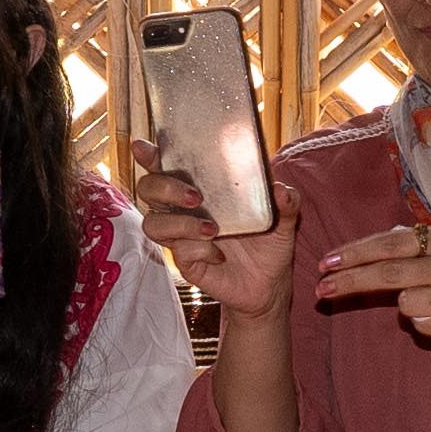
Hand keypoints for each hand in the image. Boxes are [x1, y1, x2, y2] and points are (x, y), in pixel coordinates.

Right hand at [131, 144, 299, 323]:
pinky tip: (220, 255)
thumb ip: (286, 201)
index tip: (145, 148)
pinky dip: (200, 250)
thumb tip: (281, 190)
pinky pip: (179, 252)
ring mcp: (181, 236)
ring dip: (180, 223)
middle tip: (196, 196)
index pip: (165, 166)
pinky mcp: (186, 261)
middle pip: (148, 189)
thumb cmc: (269, 241)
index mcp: (200, 187)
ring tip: (212, 229)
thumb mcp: (284, 218)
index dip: (149, 155)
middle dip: (164, 187)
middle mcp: (183, 209)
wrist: (270, 283)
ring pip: (154, 224)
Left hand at [314, 221, 430, 351]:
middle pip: (388, 275)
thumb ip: (411, 240)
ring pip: (404, 305)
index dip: (355, 255)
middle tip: (321, 290)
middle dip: (351, 282)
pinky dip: (423, 320)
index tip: (326, 263)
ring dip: (406, 302)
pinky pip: (421, 325)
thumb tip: (372, 244)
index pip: (389, 245)